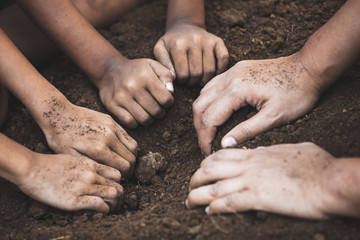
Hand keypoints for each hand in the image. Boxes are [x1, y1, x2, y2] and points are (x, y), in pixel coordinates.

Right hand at [19, 153, 122, 212]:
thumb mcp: (74, 158)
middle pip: (118, 186)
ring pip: (113, 194)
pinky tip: (102, 211)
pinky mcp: (75, 200)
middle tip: (117, 204)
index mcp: (92, 164)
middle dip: (120, 197)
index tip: (116, 190)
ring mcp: (84, 187)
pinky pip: (100, 204)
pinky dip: (105, 209)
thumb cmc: (50, 164)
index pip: (118, 174)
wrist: (31, 169)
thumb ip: (88, 165)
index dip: (119, 184)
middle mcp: (91, 175)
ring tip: (111, 210)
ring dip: (115, 204)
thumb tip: (98, 174)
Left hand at [40, 99, 136, 177]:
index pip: (124, 167)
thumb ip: (91, 167)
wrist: (57, 113)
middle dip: (130, 169)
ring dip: (131, 157)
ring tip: (124, 163)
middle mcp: (109, 137)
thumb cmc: (60, 138)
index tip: (119, 181)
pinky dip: (128, 146)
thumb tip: (108, 178)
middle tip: (123, 175)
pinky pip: (127, 136)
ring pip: (133, 147)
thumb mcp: (70, 158)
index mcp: (99, 149)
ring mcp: (112, 127)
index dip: (124, 177)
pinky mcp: (111, 121)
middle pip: (131, 158)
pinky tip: (119, 151)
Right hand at [98, 57, 173, 127]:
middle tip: (158, 109)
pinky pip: (129, 122)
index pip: (166, 99)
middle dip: (161, 113)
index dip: (169, 103)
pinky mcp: (112, 105)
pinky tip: (137, 116)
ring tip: (149, 113)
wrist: (108, 69)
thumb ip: (165, 75)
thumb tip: (171, 91)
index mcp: (145, 76)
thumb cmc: (136, 69)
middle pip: (156, 111)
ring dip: (150, 119)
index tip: (165, 101)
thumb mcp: (152, 65)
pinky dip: (136, 123)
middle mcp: (133, 87)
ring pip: (144, 119)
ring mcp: (121, 97)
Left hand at [154, 23, 228, 85]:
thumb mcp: (160, 50)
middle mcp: (194, 41)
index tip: (181, 80)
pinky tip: (213, 74)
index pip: (183, 74)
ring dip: (205, 80)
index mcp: (178, 45)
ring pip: (210, 70)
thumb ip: (163, 64)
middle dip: (193, 82)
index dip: (182, 82)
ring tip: (199, 80)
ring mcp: (207, 41)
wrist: (184, 26)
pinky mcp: (218, 41)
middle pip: (197, 73)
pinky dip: (221, 69)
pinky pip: (224, 59)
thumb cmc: (171, 42)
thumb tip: (173, 78)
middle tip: (190, 82)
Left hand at [187, 143, 336, 218]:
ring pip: (212, 187)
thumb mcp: (293, 149)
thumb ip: (275, 150)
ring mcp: (251, 181)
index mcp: (257, 154)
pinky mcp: (257, 198)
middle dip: (195, 178)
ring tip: (189, 203)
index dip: (207, 163)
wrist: (329, 181)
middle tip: (190, 187)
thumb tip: (265, 151)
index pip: (222, 155)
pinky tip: (208, 212)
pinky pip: (227, 203)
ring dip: (197, 196)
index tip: (202, 170)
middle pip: (210, 169)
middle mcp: (249, 166)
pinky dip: (214, 208)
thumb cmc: (317, 165)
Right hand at [193, 53, 320, 154]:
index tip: (207, 152)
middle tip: (206, 144)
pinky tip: (214, 111)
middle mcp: (229, 78)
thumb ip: (247, 131)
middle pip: (200, 105)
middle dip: (200, 128)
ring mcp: (232, 71)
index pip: (209, 118)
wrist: (308, 68)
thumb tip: (225, 144)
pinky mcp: (236, 70)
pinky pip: (212, 85)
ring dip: (202, 114)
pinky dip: (208, 101)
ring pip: (203, 94)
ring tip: (208, 131)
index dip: (205, 138)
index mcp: (237, 90)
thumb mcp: (274, 117)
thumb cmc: (296, 93)